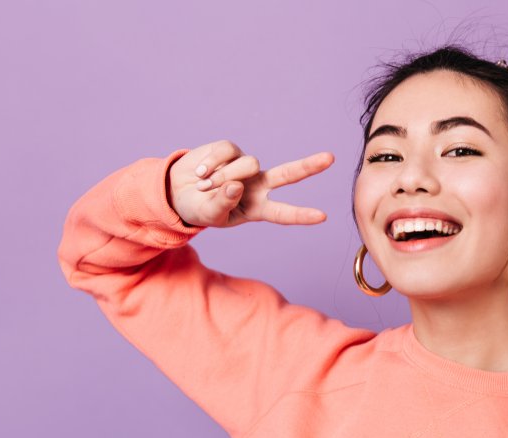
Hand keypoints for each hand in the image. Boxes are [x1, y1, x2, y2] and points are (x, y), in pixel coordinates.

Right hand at [166, 139, 332, 227]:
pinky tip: (199, 173)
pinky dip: (210, 164)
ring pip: (247, 164)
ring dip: (222, 176)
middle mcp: (257, 186)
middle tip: (331, 158)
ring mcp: (245, 167)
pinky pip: (226, 152)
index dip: (301, 215)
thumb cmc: (198, 209)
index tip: (323, 216)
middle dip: (309, 166)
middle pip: (287, 174)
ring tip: (203, 186)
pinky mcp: (230, 150)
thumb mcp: (208, 216)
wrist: (176, 191)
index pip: (283, 213)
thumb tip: (235, 186)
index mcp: (257, 209)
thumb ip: (222, 204)